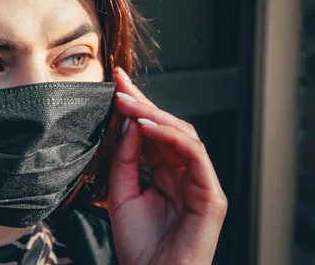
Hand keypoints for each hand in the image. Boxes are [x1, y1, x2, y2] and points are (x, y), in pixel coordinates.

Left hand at [108, 68, 226, 264]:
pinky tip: (147, 126)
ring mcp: (200, 181)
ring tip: (128, 103)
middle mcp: (184, 172)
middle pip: (168, 126)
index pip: (152, 131)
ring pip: (183, 134)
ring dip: (154, 115)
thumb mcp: (121, 192)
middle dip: (143, 102)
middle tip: (121, 84)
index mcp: (165, 171)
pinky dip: (171, 137)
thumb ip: (126, 158)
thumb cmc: (139, 244)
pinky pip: (194, 155)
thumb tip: (130, 123)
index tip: (116, 83)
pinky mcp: (211, 194)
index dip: (136, 106)